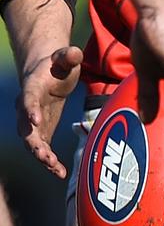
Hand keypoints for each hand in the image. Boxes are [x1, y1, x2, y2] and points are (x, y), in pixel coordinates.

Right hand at [17, 46, 82, 177]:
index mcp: (31, 88)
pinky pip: (43, 150)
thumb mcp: (65, 57)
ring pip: (33, 143)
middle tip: (44, 154)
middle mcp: (27, 108)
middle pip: (26, 128)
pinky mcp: (42, 133)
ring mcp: (33, 123)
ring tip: (54, 167)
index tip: (36, 120)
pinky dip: (50, 162)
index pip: (28, 99)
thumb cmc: (58, 65)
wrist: (49, 75)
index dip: (30, 109)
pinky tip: (61, 173)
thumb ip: (69, 55)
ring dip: (42, 156)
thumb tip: (74, 52)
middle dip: (34, 142)